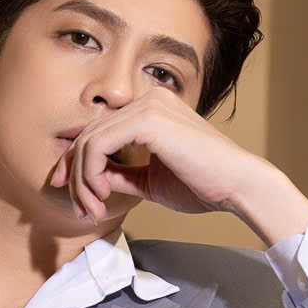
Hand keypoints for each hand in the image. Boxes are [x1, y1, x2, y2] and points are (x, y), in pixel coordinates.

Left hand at [45, 98, 300, 236]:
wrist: (237, 186)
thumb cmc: (203, 184)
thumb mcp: (150, 180)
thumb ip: (121, 174)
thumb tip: (93, 179)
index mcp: (150, 108)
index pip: (99, 130)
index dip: (76, 162)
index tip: (70, 193)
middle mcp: (147, 99)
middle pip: (87, 135)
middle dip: (74, 175)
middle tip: (80, 208)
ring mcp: (147, 105)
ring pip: (88, 142)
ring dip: (82, 181)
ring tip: (93, 208)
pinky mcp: (147, 120)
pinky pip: (98, 145)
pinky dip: (91, 174)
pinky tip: (102, 195)